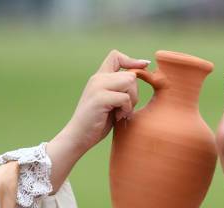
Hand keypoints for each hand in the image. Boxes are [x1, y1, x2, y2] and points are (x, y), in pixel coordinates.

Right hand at [46, 50, 148, 193]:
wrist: (78, 136)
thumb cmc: (96, 123)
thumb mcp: (110, 102)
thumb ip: (119, 90)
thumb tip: (138, 76)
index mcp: (99, 78)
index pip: (116, 56)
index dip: (132, 61)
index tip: (144, 65)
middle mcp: (97, 79)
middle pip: (130, 75)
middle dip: (134, 93)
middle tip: (124, 108)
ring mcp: (98, 87)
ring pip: (129, 83)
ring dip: (131, 101)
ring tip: (120, 112)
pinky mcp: (100, 98)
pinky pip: (125, 97)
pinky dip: (126, 109)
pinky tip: (117, 117)